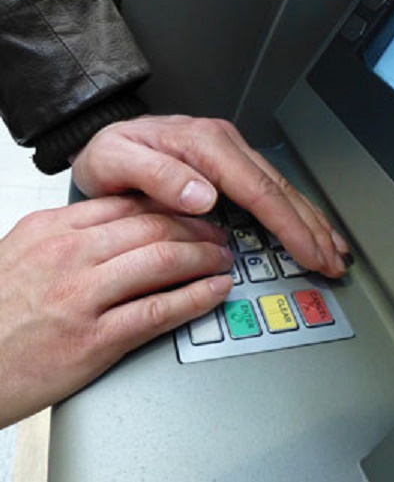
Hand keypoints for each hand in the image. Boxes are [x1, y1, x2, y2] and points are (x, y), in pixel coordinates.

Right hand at [0, 195, 232, 427]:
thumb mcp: (21, 253)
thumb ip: (65, 234)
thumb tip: (112, 224)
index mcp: (53, 229)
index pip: (128, 204)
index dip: (171, 206)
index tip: (191, 211)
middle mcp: (70, 254)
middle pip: (153, 227)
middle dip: (196, 228)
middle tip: (217, 234)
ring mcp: (82, 296)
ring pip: (162, 260)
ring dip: (203, 257)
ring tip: (222, 259)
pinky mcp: (93, 340)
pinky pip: (157, 311)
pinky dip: (195, 297)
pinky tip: (215, 290)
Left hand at [72, 115, 348, 277]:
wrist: (106, 144)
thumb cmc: (109, 155)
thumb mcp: (115, 161)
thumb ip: (157, 175)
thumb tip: (203, 195)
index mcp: (203, 144)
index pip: (258, 189)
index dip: (288, 225)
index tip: (309, 253)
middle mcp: (223, 144)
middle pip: (280, 188)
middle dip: (311, 227)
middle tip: (334, 261)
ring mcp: (230, 152)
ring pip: (282, 188)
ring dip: (311, 220)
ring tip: (334, 248)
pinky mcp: (230, 163)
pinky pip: (270, 187)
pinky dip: (294, 211)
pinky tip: (308, 224)